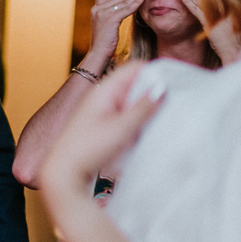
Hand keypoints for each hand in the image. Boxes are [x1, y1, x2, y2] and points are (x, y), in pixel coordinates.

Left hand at [41, 63, 162, 209]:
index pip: (134, 68)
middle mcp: (103, 96)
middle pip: (135, 83)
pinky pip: (127, 115)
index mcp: (104, 90)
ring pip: (132, 101)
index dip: (155, 72)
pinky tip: (146, 131)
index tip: (176, 82)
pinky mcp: (104, 125)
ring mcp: (103, 110)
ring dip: (147, 107)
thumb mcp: (121, 128)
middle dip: (153, 91)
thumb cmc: (87, 149)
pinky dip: (138, 119)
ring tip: (164, 117)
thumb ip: (143, 107)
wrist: (64, 172)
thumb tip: (163, 86)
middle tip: (175, 102)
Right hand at [81, 0, 145, 71]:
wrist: (97, 55)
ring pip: (124, 1)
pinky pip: (127, 9)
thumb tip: (127, 7)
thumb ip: (114, 15)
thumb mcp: (108, 26)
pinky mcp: (110, 19)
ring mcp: (103, 13)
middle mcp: (98, 8)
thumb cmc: (104, 44)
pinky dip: (136, 3)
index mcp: (96, 9)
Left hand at [178, 0, 240, 63]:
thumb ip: (228, 9)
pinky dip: (187, 0)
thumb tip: (222, 0)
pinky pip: (195, 8)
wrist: (237, 51)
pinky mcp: (209, 21)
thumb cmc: (237, 38)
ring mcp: (217, 12)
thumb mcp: (236, 20)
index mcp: (232, 2)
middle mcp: (226, 5)